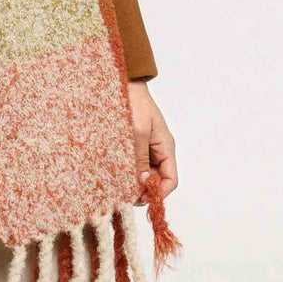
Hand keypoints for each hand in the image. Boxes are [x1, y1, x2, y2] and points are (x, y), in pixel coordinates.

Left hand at [128, 80, 176, 206]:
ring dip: (131, 181)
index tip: (140, 199)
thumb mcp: (137, 131)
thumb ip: (139, 158)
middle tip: (123, 195)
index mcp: (165, 147)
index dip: (158, 193)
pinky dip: (125, 171)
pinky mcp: (132, 145)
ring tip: (116, 185)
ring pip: (142, 174)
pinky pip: (132, 164)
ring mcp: (145, 148)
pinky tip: (112, 173)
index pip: (170, 180)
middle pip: (155, 180)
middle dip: (142, 190)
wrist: (121, 82)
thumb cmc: (133, 102)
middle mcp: (157, 151)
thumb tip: (142, 183)